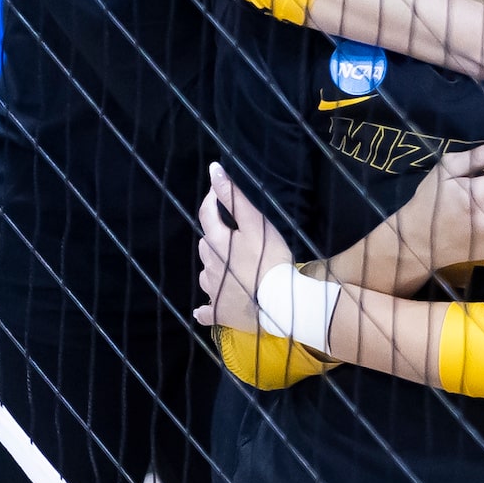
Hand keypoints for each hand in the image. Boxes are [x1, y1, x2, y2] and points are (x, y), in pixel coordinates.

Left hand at [195, 163, 295, 332]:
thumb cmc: (269, 258)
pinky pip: (206, 309)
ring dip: (216, 267)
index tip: (219, 190)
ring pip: (208, 273)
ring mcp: (211, 291)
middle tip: (238, 236)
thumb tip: (213, 170)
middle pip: (207, 245)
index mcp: (216, 243)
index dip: (212, 199)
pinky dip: (206, 307)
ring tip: (233, 267)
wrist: (277, 302)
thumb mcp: (255, 223)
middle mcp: (209, 266)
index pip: (207, 214)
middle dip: (217, 237)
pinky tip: (206, 309)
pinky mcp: (218, 312)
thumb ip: (233, 198)